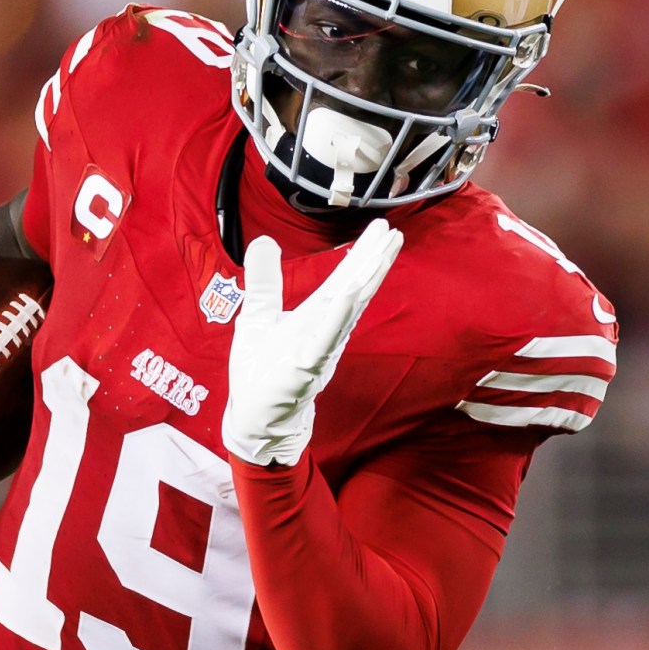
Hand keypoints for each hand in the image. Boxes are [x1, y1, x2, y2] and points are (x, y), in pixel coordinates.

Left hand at [223, 221, 401, 465]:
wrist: (255, 420)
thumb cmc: (261, 373)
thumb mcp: (258, 316)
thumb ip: (265, 280)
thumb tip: (264, 240)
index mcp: (314, 317)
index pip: (343, 280)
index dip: (362, 254)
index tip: (382, 229)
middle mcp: (324, 331)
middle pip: (353, 290)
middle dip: (372, 262)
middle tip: (394, 233)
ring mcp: (318, 350)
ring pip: (346, 313)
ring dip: (363, 284)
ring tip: (380, 257)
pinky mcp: (304, 370)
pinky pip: (324, 342)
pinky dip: (336, 320)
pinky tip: (349, 297)